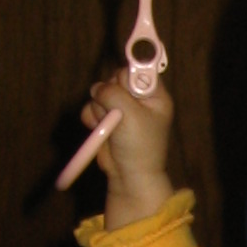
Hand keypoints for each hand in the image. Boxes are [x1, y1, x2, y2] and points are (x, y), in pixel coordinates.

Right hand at [83, 71, 175, 227]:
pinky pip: (91, 106)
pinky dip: (91, 117)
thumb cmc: (139, 146)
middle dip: (111, 93)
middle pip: (116, 78)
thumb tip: (99, 87)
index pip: (141, 70)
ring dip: (100, 108)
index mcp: (155, 96)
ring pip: (100, 92)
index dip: (129, 75)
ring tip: (111, 126)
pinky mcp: (106, 119)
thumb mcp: (130, 114)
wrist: (129, 176)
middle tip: (117, 111)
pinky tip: (99, 128)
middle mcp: (139, 99)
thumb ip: (114, 92)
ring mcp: (121, 108)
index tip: (122, 85)